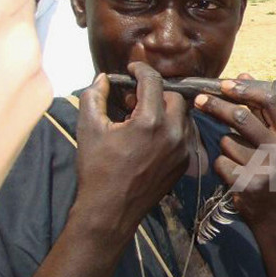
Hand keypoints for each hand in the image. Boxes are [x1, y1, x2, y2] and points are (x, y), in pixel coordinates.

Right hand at [76, 62, 192, 236]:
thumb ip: (95, 96)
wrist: (111, 208)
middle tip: (136, 98)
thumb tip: (103, 78)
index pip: (153, 81)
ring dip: (167, 110)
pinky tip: (153, 135)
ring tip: (143, 117)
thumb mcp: (89, 127)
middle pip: (174, 97)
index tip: (132, 68)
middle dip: (156, 92)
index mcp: (150, 121)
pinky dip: (172, 128)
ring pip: (184, 116)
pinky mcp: (186, 162)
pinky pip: (186, 135)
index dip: (141, 70)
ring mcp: (183, 148)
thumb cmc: (97, 168)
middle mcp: (173, 132)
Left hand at [193, 74, 275, 228]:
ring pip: (227, 142)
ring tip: (239, 160)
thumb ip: (263, 110)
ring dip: (225, 147)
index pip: (271, 101)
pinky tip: (235, 176)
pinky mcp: (247, 184)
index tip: (226, 84)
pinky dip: (222, 166)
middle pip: (242, 117)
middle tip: (198, 100)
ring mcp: (265, 168)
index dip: (246, 89)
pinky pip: (220, 163)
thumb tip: (244, 74)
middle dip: (216, 106)